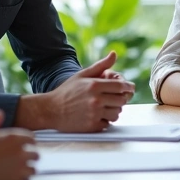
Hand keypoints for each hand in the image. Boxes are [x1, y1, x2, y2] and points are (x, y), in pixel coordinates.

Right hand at [0, 110, 37, 179]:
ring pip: (32, 170)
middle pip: (35, 154)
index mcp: (12, 138)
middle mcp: (19, 153)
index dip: (26, 141)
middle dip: (29, 155)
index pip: (30, 138)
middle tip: (21, 158)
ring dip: (26, 169)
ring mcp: (18, 170)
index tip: (23, 144)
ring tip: (17, 170)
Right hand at [20, 52, 135, 131]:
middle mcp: (96, 99)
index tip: (129, 88)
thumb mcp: (82, 75)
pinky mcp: (92, 126)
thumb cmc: (66, 91)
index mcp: (94, 85)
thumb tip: (114, 54)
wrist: (50, 110)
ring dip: (113, 110)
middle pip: (121, 100)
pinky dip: (105, 120)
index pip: (120, 86)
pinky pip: (107, 124)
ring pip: (117, 113)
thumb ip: (100, 66)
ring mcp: (94, 113)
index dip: (127, 87)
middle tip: (113, 99)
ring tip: (105, 107)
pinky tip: (97, 116)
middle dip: (119, 99)